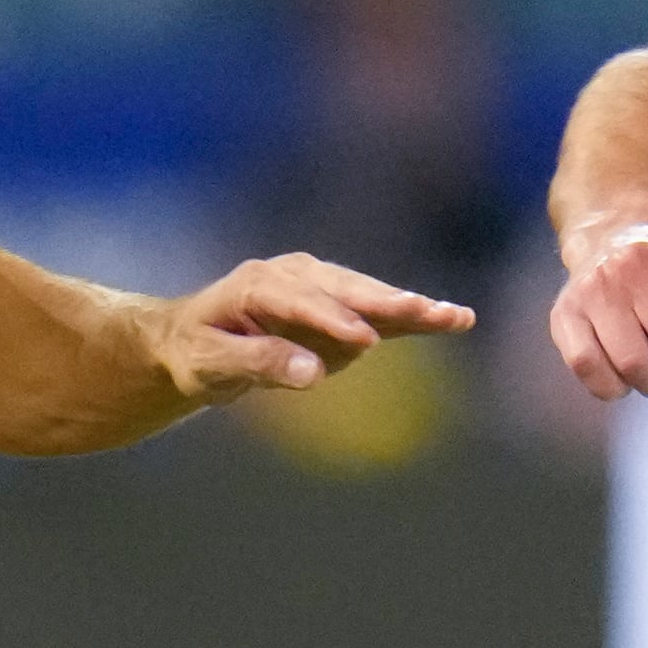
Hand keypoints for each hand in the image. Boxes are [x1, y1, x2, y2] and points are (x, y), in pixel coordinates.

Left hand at [153, 252, 475, 405]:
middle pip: (345, 289)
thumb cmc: (196, 353)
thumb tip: (310, 372)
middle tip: (423, 314)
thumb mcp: (210, 364)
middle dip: (385, 303)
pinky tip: (455, 319)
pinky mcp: (339, 307)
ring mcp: (321, 287)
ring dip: (410, 306)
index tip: (362, 341)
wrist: (192, 339)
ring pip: (368, 296)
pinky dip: (413, 317)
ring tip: (452, 317)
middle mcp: (294, 276)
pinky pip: (378, 313)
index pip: (300, 301)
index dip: (331, 321)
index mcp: (257, 284)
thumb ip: (257, 364)